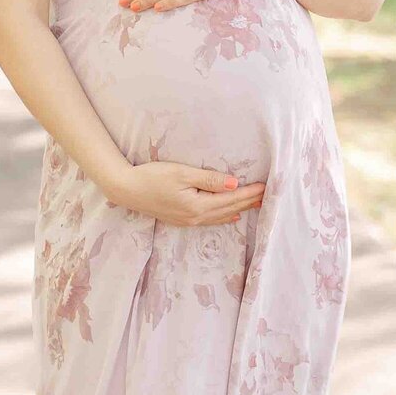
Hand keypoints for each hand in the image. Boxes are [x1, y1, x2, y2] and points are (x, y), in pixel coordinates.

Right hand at [106, 158, 266, 226]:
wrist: (126, 189)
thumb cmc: (152, 177)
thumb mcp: (183, 174)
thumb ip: (210, 180)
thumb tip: (236, 185)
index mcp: (198, 205)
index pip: (231, 199)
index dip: (250, 193)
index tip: (267, 187)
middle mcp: (195, 217)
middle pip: (229, 209)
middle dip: (250, 202)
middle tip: (269, 196)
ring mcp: (188, 221)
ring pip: (220, 216)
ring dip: (240, 210)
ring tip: (256, 206)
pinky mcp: (181, 220)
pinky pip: (209, 220)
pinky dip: (224, 217)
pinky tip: (231, 217)